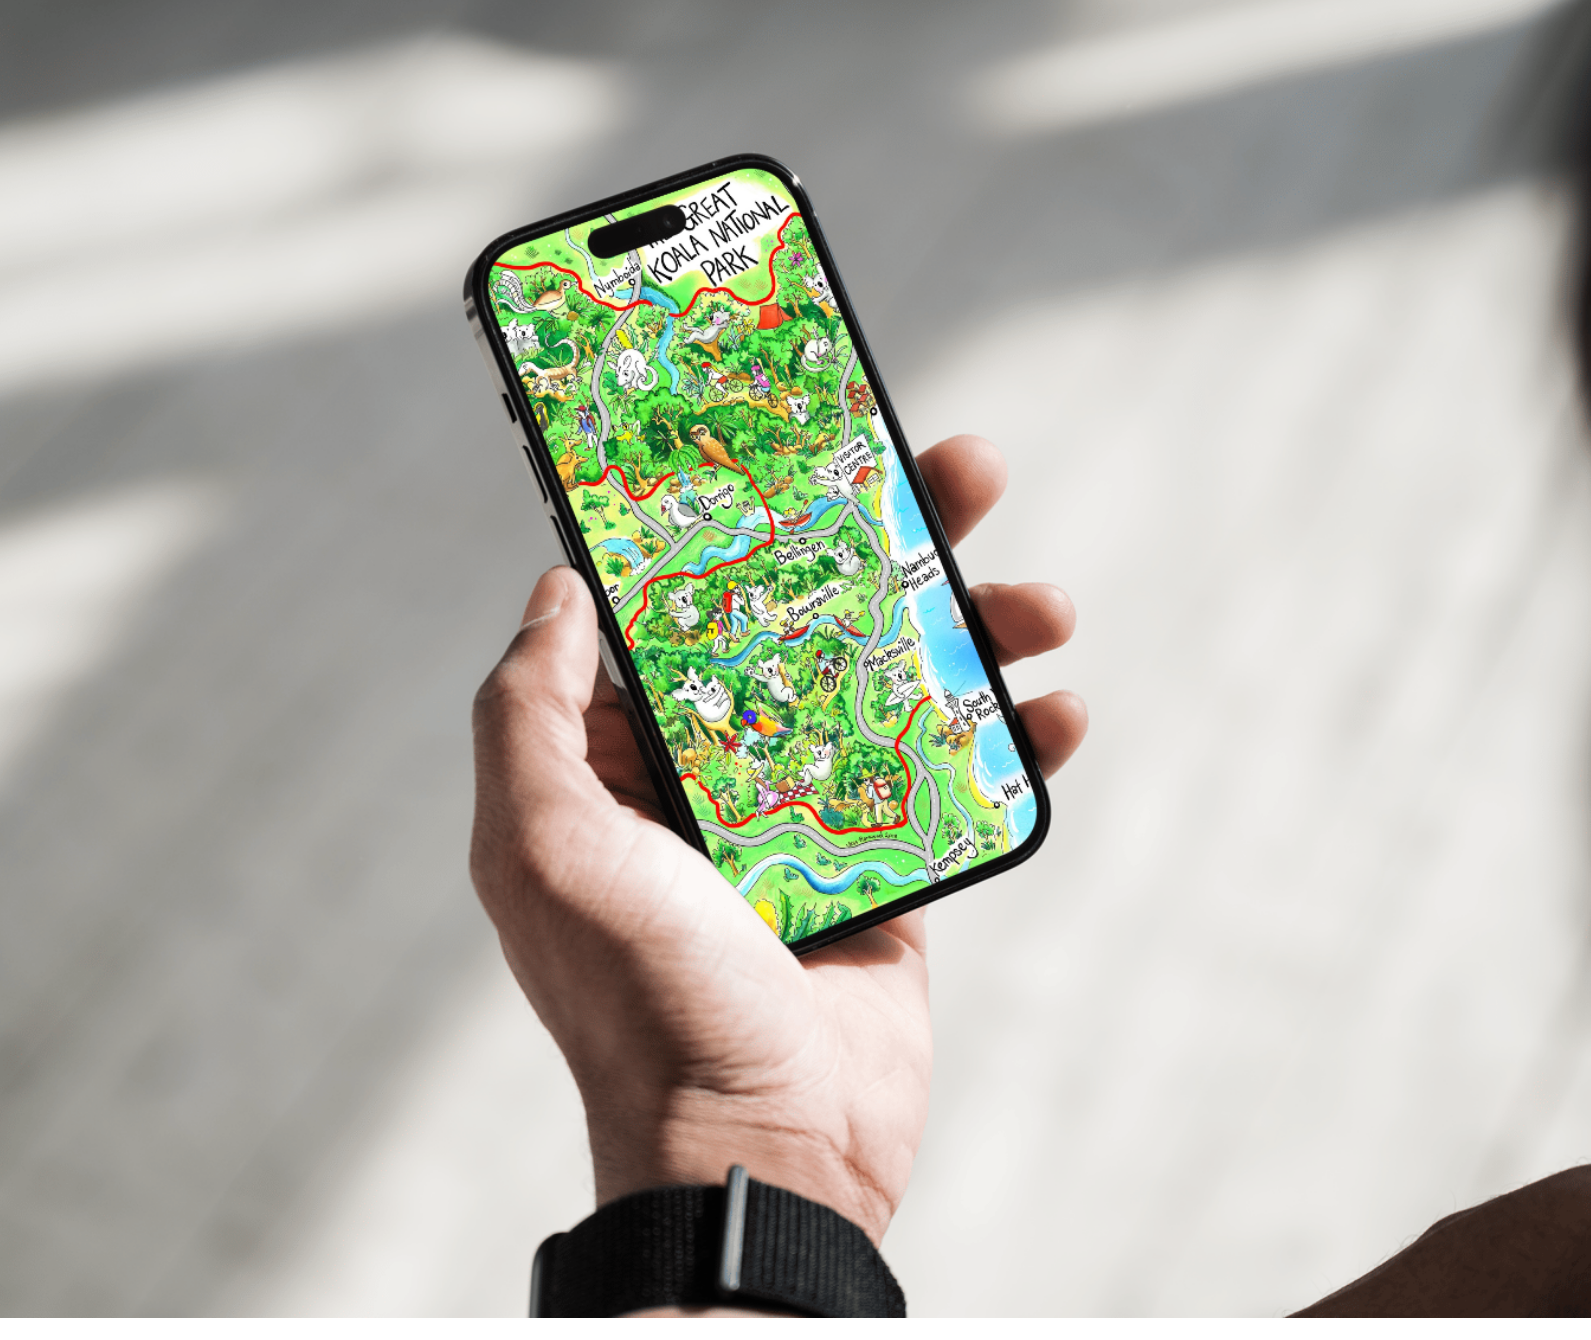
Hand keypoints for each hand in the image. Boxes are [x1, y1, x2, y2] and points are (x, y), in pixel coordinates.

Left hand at [469, 434, 1086, 1244]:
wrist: (763, 1149)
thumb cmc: (642, 999)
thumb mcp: (546, 846)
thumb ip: (531, 712)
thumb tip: (557, 587)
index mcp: (630, 760)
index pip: (690, 607)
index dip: (744, 521)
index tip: (805, 441)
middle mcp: (721, 776)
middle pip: (815, 623)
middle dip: (891, 543)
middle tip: (964, 469)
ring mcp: (816, 820)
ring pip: (901, 687)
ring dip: (976, 631)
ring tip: (1042, 602)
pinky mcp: (896, 872)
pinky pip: (959, 781)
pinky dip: (1013, 739)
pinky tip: (1059, 706)